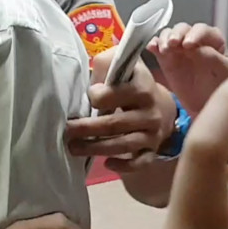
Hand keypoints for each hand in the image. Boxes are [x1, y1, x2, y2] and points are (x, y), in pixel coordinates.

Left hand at [64, 52, 176, 171]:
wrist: (160, 103)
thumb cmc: (129, 80)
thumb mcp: (119, 63)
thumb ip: (104, 65)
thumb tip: (89, 82)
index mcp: (141, 87)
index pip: (115, 94)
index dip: (96, 96)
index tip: (87, 97)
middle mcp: (150, 112)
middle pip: (115, 124)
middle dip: (87, 128)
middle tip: (67, 130)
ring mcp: (153, 133)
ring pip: (124, 145)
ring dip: (96, 148)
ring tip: (74, 148)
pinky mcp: (152, 149)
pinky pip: (141, 163)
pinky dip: (125, 166)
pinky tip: (107, 163)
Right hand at [147, 23, 227, 117]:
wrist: (205, 105)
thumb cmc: (219, 87)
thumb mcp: (224, 73)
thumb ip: (213, 58)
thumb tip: (196, 49)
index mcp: (213, 41)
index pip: (203, 30)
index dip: (195, 34)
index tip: (189, 45)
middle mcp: (194, 40)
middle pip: (183, 28)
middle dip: (176, 34)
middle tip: (172, 44)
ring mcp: (177, 48)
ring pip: (168, 34)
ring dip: (164, 39)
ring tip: (163, 50)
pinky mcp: (164, 57)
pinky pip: (157, 46)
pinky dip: (153, 44)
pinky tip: (151, 49)